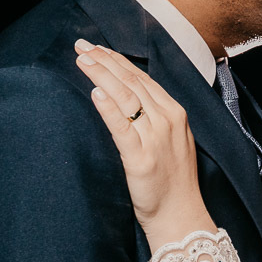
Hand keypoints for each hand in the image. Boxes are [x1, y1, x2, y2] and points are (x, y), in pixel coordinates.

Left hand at [74, 40, 211, 242]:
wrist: (180, 215)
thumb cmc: (172, 181)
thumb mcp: (172, 141)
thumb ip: (155, 118)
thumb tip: (126, 98)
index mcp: (175, 113)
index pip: (142, 78)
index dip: (117, 61)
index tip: (97, 48)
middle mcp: (167, 120)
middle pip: (132, 82)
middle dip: (104, 61)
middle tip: (81, 45)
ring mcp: (155, 138)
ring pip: (126, 97)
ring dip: (101, 74)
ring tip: (82, 60)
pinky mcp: (140, 158)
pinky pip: (121, 126)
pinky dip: (108, 106)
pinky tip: (94, 92)